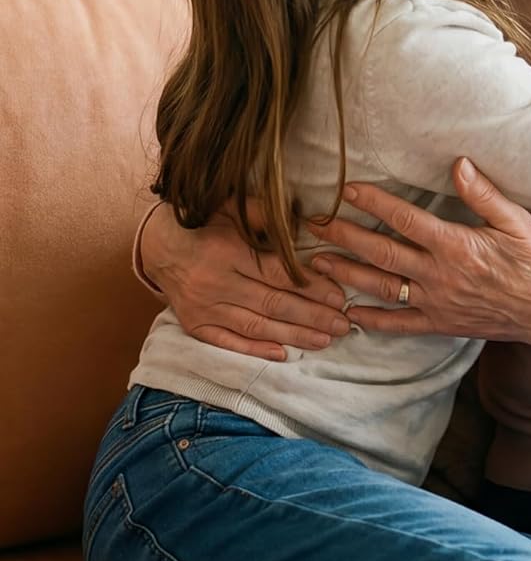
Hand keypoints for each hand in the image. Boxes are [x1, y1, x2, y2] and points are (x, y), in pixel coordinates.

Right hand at [140, 199, 351, 361]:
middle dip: (313, 316)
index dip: (312, 286)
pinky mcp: (195, 325)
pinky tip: (284, 354)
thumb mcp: (232, 207)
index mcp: (229, 252)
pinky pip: (228, 342)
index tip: (339, 295)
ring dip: (294, 335)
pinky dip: (256, 349)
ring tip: (326, 340)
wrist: (156, 244)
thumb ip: (267, 216)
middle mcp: (216, 284)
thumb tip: (307, 224)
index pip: (279, 274)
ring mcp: (204, 308)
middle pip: (273, 304)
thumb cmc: (203, 222)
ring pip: (256, 326)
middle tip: (344, 324)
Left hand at [306, 159, 530, 355]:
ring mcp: (436, 303)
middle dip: (344, 236)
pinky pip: (398, 324)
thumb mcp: (516, 220)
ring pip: (381, 288)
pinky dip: (371, 320)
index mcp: (456, 245)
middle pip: (381, 253)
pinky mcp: (439, 324)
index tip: (348, 189)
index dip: (374, 202)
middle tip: (313, 224)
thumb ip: (483, 193)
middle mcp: (439, 275)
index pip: (404, 219)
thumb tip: (457, 163)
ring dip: (346, 275)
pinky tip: (348, 313)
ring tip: (317, 263)